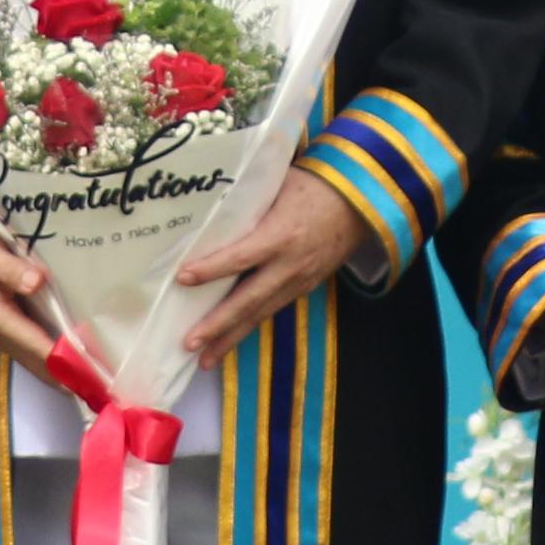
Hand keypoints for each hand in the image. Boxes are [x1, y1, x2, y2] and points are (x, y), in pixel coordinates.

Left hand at [174, 169, 377, 367]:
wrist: (361, 202)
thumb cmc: (315, 185)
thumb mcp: (278, 185)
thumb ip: (246, 201)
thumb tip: (207, 207)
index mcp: (281, 235)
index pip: (240, 257)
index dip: (211, 269)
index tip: (183, 278)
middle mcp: (289, 265)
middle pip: (249, 300)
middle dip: (218, 325)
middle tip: (189, 343)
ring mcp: (299, 280)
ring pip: (260, 314)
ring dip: (232, 338)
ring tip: (206, 359)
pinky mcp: (305, 287)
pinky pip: (272, 309)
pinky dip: (250, 325)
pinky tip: (231, 339)